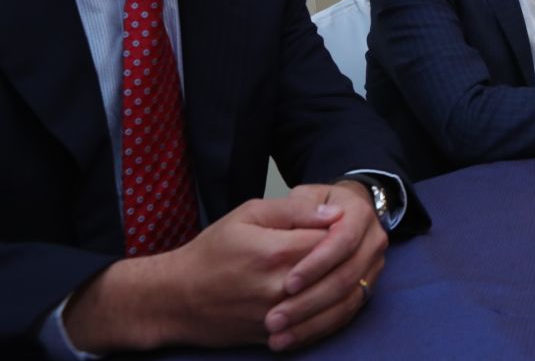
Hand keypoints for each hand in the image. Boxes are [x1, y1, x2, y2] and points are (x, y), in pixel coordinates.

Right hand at [63, 195, 341, 352]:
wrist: (176, 298)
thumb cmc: (212, 251)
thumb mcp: (248, 214)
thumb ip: (294, 209)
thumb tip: (335, 211)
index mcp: (277, 251)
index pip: (333, 240)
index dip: (343, 231)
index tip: (343, 225)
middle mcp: (282, 287)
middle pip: (337, 272)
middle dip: (347, 258)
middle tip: (347, 248)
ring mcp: (280, 316)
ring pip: (332, 302)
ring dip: (343, 286)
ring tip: (340, 270)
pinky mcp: (275, 336)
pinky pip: (316, 326)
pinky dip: (330, 312)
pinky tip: (330, 297)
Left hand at [265, 181, 387, 351]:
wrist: (339, 212)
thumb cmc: (312, 205)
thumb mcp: (302, 195)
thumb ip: (302, 205)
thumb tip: (325, 216)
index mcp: (360, 213)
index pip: (343, 241)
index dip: (317, 264)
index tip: (288, 284)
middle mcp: (374, 240)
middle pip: (347, 276)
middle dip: (310, 300)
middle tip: (275, 319)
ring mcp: (373, 265)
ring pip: (348, 299)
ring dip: (312, 321)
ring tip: (278, 336)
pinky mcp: (367, 286)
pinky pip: (347, 312)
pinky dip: (319, 328)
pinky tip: (292, 338)